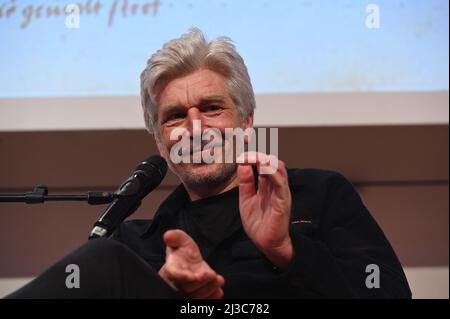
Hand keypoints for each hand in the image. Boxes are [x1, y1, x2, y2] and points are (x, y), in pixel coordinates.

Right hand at [159, 229, 224, 297]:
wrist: (190, 263)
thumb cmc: (183, 253)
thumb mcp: (181, 241)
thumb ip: (176, 237)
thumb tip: (168, 235)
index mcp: (170, 270)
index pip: (173, 274)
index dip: (180, 276)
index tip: (189, 275)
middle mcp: (177, 284)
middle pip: (186, 287)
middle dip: (200, 282)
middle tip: (211, 274)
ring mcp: (187, 292)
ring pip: (196, 296)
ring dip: (208, 289)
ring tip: (218, 279)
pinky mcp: (196, 296)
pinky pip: (203, 300)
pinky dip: (211, 298)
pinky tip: (218, 292)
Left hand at [237, 152, 292, 268]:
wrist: (265, 244)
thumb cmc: (258, 223)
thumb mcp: (246, 199)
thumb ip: (246, 183)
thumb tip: (242, 164)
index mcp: (266, 185)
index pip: (263, 164)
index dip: (253, 157)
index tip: (240, 156)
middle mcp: (275, 186)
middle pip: (272, 162)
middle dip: (259, 155)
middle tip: (245, 156)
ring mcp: (281, 192)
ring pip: (279, 169)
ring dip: (267, 160)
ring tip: (254, 158)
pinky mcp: (284, 201)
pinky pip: (281, 184)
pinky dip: (273, 174)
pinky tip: (263, 169)